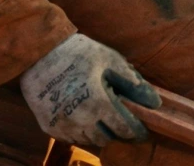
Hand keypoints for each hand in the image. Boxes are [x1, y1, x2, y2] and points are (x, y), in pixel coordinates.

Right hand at [20, 33, 159, 147]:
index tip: (142, 131)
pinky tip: (84, 117)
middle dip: (117, 132)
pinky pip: (72, 138)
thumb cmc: (78, 53)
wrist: (39, 53)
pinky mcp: (49, 127)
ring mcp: (63, 125)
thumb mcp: (110, 60)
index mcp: (99, 102)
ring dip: (99, 133)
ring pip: (89, 140)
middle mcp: (81, 120)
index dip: (136, 132)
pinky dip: (81, 132)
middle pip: (107, 138)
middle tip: (121, 121)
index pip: (124, 129)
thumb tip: (154, 102)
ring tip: (102, 117)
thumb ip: (133, 82)